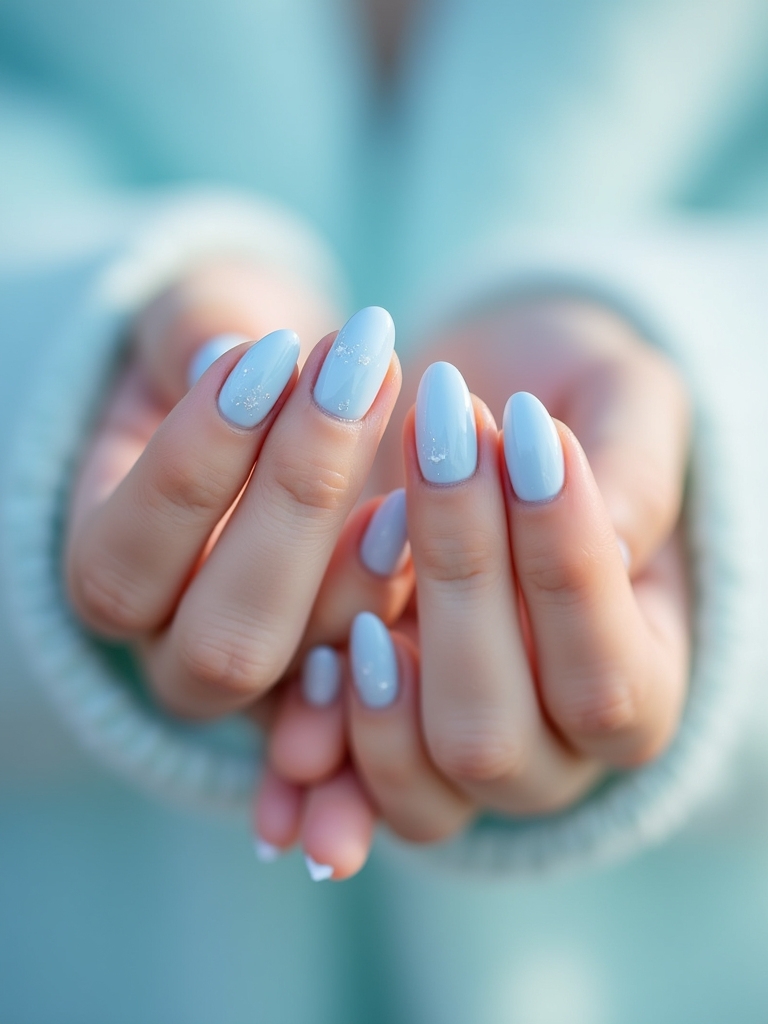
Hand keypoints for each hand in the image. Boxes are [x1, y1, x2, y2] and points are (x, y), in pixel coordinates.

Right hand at [64, 263, 404, 719]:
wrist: (287, 408)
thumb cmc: (228, 364)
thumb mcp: (190, 325)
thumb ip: (185, 331)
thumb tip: (221, 356)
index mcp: (110, 573)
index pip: (123, 560)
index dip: (194, 461)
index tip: (274, 348)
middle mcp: (178, 649)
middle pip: (219, 639)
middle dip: (294, 500)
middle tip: (353, 376)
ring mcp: (268, 679)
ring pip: (304, 663)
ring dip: (362, 554)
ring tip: (418, 440)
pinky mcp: (343, 675)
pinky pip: (373, 673)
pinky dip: (403, 598)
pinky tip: (429, 510)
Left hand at [257, 297, 690, 879]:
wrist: (468, 423)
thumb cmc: (561, 405)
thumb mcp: (622, 402)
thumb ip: (634, 468)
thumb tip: (611, 543)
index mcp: (638, 686)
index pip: (607, 676)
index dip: (565, 565)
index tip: (526, 428)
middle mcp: (548, 751)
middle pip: (493, 735)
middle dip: (461, 580)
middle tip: (439, 442)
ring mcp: (452, 760)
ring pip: (419, 784)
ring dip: (379, 667)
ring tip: (368, 540)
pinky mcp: (375, 744)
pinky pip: (347, 787)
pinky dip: (318, 732)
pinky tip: (310, 651)